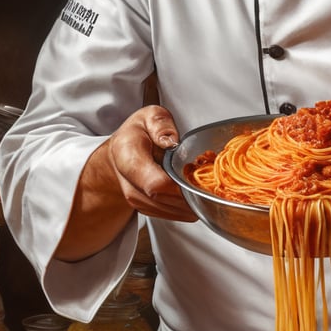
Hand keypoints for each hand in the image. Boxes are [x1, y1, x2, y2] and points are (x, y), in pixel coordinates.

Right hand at [102, 105, 197, 221]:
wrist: (121, 153)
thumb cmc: (137, 134)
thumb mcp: (148, 116)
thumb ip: (160, 124)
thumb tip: (170, 140)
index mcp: (129, 159)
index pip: (156, 185)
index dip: (181, 186)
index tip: (199, 176)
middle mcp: (130, 185)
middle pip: (167, 201)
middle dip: (192, 193)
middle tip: (209, 180)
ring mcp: (138, 201)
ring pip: (172, 211)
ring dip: (192, 201)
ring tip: (202, 183)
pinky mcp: (148, 209)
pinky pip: (173, 214)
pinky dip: (188, 205)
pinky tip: (193, 190)